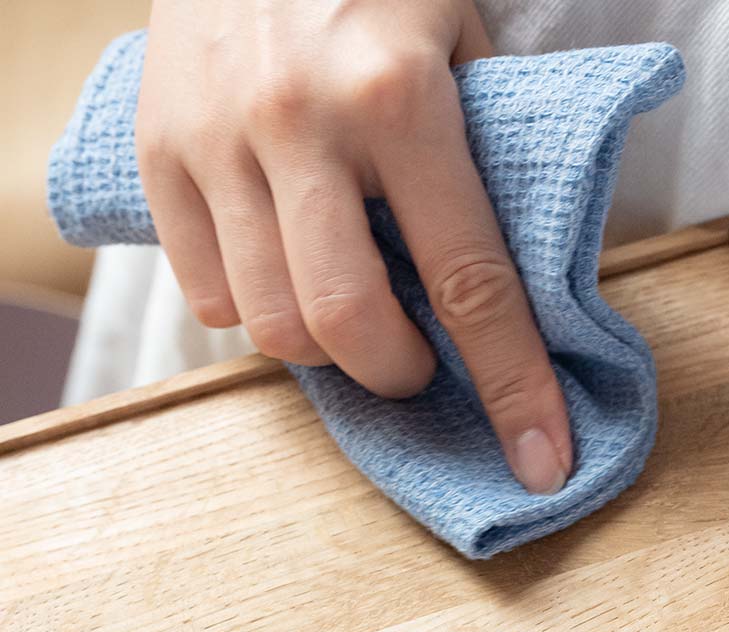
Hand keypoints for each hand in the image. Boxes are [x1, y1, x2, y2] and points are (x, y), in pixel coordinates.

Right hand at [136, 0, 571, 492]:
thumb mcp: (456, 38)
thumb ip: (479, 154)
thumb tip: (510, 286)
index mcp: (398, 96)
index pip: (469, 283)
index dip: (511, 387)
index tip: (541, 463)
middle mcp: (300, 122)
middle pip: (346, 325)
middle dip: (397, 375)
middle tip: (418, 364)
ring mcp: (217, 136)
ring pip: (268, 323)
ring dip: (326, 352)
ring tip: (354, 319)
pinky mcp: (159, 147)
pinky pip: (203, 290)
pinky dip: (250, 313)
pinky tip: (285, 276)